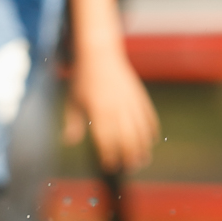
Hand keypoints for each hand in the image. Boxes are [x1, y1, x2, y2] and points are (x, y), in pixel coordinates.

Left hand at [65, 47, 158, 172]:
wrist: (99, 52)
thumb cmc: (83, 78)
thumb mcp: (73, 100)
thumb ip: (73, 123)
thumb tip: (69, 142)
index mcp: (98, 110)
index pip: (106, 140)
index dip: (109, 155)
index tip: (109, 166)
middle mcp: (116, 108)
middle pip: (127, 139)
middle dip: (129, 156)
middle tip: (129, 168)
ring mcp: (130, 101)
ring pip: (140, 130)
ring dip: (142, 148)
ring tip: (143, 160)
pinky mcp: (139, 95)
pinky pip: (149, 116)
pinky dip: (152, 130)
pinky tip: (152, 141)